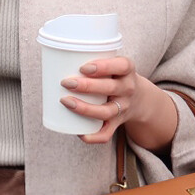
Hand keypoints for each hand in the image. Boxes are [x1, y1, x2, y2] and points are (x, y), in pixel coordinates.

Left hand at [59, 56, 178, 149]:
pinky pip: (107, 134)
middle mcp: (128, 89)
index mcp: (127, 71)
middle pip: (110, 88)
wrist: (138, 99)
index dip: (103, 67)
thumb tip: (55, 58)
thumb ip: (92, 59)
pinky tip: (79, 133)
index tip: (83, 67)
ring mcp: (123, 108)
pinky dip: (93, 136)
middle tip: (66, 82)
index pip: (121, 66)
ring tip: (65, 101)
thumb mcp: (113, 65)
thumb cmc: (115, 77)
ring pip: (106, 112)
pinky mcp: (117, 123)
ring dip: (85, 108)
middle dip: (87, 86)